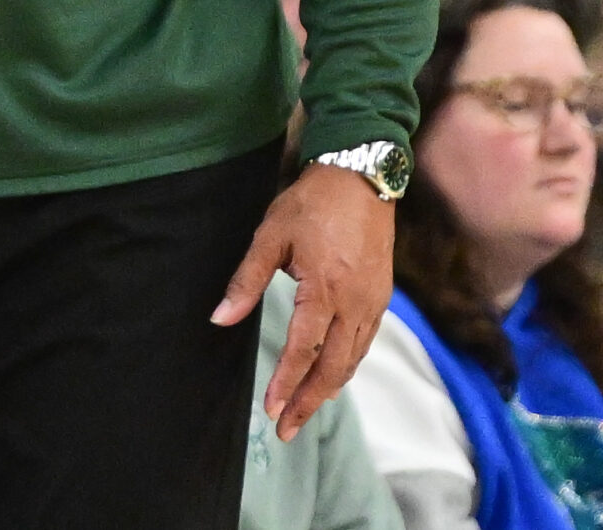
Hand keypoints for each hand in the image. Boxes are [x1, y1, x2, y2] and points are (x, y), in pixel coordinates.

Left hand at [211, 162, 394, 441]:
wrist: (362, 173)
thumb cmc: (313, 201)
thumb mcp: (271, 235)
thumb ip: (246, 281)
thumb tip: (220, 318)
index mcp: (324, 287)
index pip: (303, 349)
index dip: (286, 383)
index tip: (271, 410)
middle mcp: (354, 301)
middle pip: (333, 366)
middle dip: (309, 401)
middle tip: (286, 429)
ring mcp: (372, 300)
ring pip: (352, 358)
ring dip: (328, 389)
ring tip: (305, 411)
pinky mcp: (381, 294)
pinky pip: (366, 341)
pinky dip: (348, 365)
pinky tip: (333, 375)